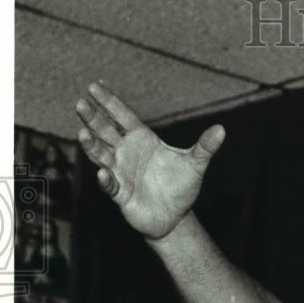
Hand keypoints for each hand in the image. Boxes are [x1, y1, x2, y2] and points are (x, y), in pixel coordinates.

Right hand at [75, 82, 224, 239]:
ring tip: (82, 133)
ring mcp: (121, 172)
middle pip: (106, 131)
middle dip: (93, 118)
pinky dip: (107, 180)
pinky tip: (104, 173)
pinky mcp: (120, 193)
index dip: (109, 102)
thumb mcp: (195, 165)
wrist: (175, 216)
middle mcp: (127, 152)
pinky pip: (111, 185)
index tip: (94, 86)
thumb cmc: (181, 186)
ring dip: (92, 145)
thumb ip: (205, 147)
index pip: (123, 117)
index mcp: (143, 140)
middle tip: (81, 103)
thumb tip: (222, 130)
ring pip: (101, 155)